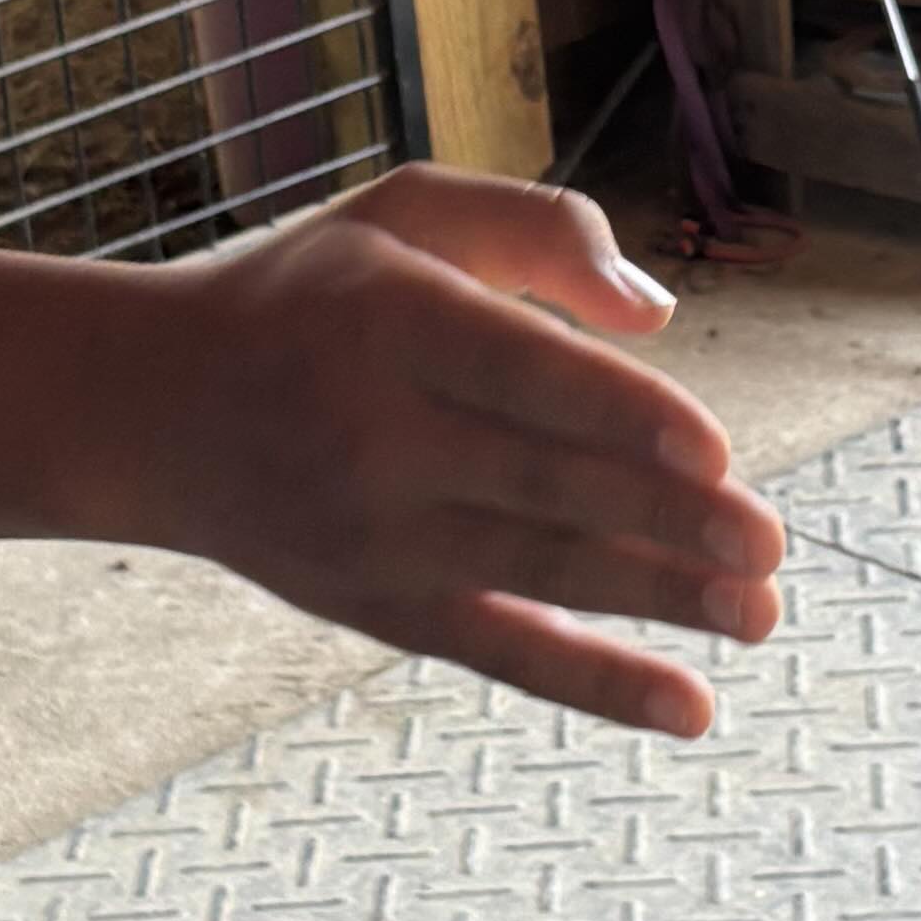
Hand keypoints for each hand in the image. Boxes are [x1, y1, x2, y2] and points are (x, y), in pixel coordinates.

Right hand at [161, 169, 782, 735]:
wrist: (153, 411)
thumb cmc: (312, 295)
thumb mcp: (407, 214)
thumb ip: (539, 231)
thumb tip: (656, 315)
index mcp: (389, 323)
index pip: (521, 375)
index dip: (620, 414)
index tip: (715, 449)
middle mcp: (377, 437)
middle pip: (542, 486)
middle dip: (663, 522)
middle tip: (767, 546)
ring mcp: (379, 536)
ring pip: (537, 572)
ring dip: (656, 599)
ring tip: (757, 612)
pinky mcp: (383, 608)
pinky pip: (501, 652)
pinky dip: (597, 684)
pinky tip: (688, 706)